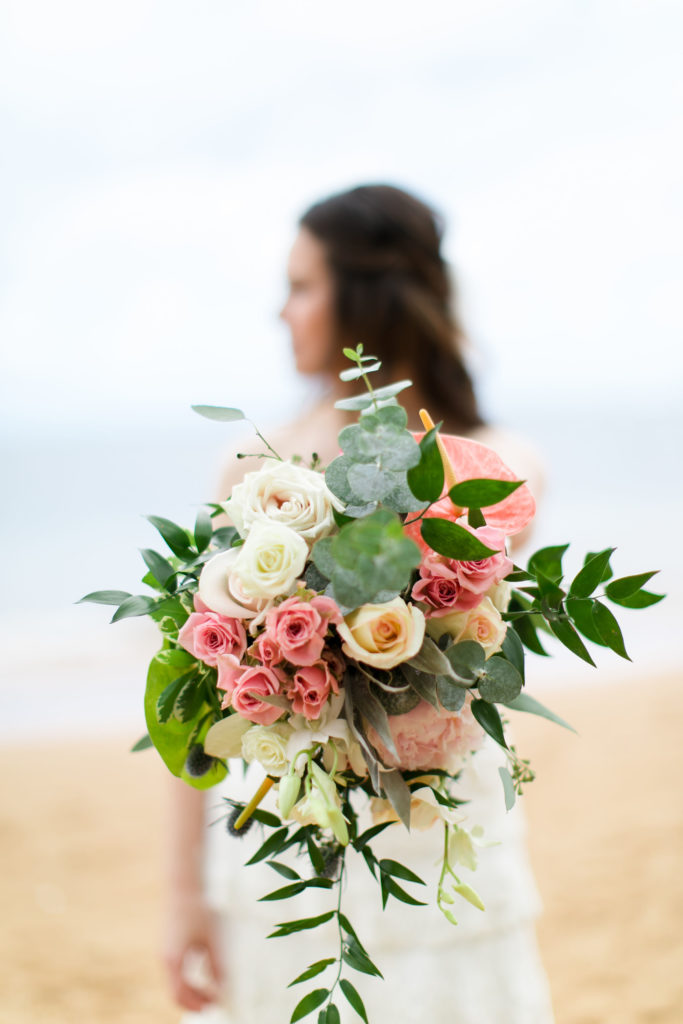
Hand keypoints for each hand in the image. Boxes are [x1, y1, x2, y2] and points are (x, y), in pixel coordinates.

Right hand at [163, 893, 225, 1011]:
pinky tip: (202, 977)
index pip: (182, 993)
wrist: (184, 886)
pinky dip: (187, 981)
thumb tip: (222, 988)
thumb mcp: (212, 938)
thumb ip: (217, 965)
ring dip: (190, 991)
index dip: (198, 1002)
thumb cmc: (199, 910)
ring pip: (174, 982)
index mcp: (173, 960)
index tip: (215, 1004)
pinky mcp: (169, 945)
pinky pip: (176, 972)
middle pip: (175, 992)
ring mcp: (165, 952)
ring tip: (210, 994)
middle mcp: (165, 959)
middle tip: (212, 1004)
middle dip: (193, 1001)